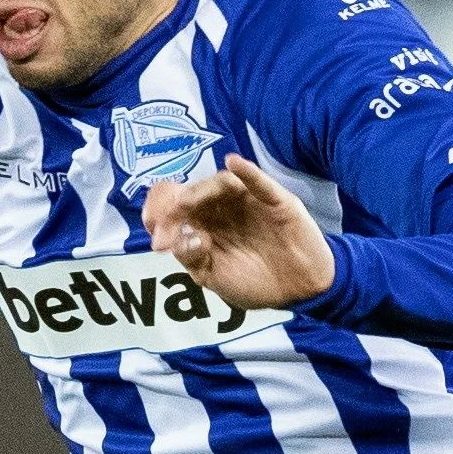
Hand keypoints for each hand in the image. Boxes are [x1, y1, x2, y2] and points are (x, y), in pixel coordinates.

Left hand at [143, 158, 336, 311]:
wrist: (299, 290)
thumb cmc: (255, 282)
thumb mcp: (214, 278)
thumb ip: (193, 258)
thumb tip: (182, 237)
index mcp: (203, 225)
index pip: (174, 208)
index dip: (159, 211)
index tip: (152, 225)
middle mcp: (222, 209)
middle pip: (193, 192)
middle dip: (174, 204)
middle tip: (167, 219)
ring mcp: (248, 202)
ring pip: (220, 184)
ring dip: (200, 190)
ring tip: (186, 203)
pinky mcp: (275, 201)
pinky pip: (259, 182)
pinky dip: (246, 171)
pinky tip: (233, 163)